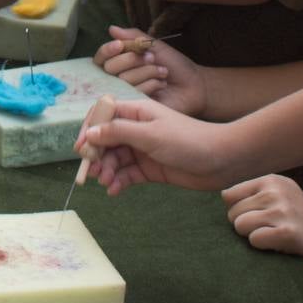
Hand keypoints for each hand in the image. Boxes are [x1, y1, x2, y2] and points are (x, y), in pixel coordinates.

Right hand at [77, 94, 240, 194]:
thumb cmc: (187, 140)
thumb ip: (118, 132)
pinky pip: (127, 174)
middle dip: (96, 155)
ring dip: (106, 170)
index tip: (81, 148)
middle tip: (92, 173)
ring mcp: (144, 149)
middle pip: (106, 139)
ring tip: (106, 182)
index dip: (89, 129)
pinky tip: (114, 191)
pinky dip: (118, 182)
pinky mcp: (150, 169)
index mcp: (137, 112)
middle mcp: (137, 129)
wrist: (221, 160)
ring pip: (115, 159)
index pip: (104, 114)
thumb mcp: (150, 134)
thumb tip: (90, 134)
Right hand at [93, 25, 206, 115]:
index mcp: (121, 62)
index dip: (108, 50)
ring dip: (147, 71)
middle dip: (133, 59)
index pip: (102, 57)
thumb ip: (133, 37)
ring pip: (124, 79)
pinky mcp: (136, 106)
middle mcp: (119, 78)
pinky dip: (151, 84)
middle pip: (110, 68)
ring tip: (163, 71)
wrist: (193, 84)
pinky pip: (135, 92)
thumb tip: (111, 28)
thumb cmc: (174, 64)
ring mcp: (127, 93)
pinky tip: (162, 84)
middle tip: (152, 58)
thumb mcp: (153, 45)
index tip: (120, 45)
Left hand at [224, 175, 302, 267]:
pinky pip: (254, 239)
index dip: (236, 211)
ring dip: (251, 237)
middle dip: (244, 226)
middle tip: (267, 230)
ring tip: (270, 237)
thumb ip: (251, 194)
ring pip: (240, 225)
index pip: (228, 195)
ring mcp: (282, 211)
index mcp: (271, 181)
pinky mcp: (287, 232)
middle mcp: (276, 192)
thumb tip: (219, 198)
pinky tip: (277, 245)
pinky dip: (262, 246)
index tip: (254, 218)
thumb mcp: (278, 195)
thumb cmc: (296, 219)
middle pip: (232, 213)